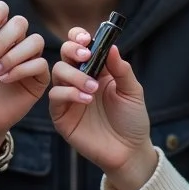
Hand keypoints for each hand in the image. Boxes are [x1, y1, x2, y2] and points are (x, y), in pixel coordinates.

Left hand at [0, 1, 48, 135]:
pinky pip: (40, 64)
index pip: (3, 9)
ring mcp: (26, 59)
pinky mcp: (36, 79)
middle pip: (20, 23)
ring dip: (13, 55)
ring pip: (35, 41)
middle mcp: (12, 42)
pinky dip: (22, 69)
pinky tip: (5, 80)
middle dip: (2, 40)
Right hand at [49, 28, 158, 189]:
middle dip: (72, 50)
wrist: (129, 151)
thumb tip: (112, 46)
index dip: (78, 38)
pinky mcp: (61, 116)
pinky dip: (69, 93)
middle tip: (86, 56)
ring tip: (93, 87)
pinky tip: (86, 99)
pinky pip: (56, 97)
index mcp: (96, 71)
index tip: (86, 38)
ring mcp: (69, 97)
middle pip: (64, 55)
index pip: (80, 47)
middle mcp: (79, 80)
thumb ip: (121, 69)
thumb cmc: (132, 120)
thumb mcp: (133, 91)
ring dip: (74, 75)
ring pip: (57, 73)